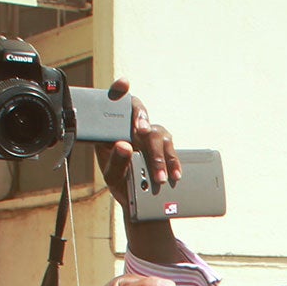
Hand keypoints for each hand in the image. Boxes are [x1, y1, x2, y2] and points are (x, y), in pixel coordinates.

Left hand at [94, 82, 180, 207]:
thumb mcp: (112, 176)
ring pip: (158, 134)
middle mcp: (133, 130)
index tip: (124, 83)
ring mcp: (151, 138)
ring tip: (159, 176)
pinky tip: (174, 174)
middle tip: (142, 131)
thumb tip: (124, 145)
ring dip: (159, 155)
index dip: (119, 91)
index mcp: (114, 131)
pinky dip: (173, 162)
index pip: (116, 106)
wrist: (138, 202)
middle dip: (142, 119)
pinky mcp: (164, 148)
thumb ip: (116, 161)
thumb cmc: (120, 184)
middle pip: (141, 116)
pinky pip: (171, 149)